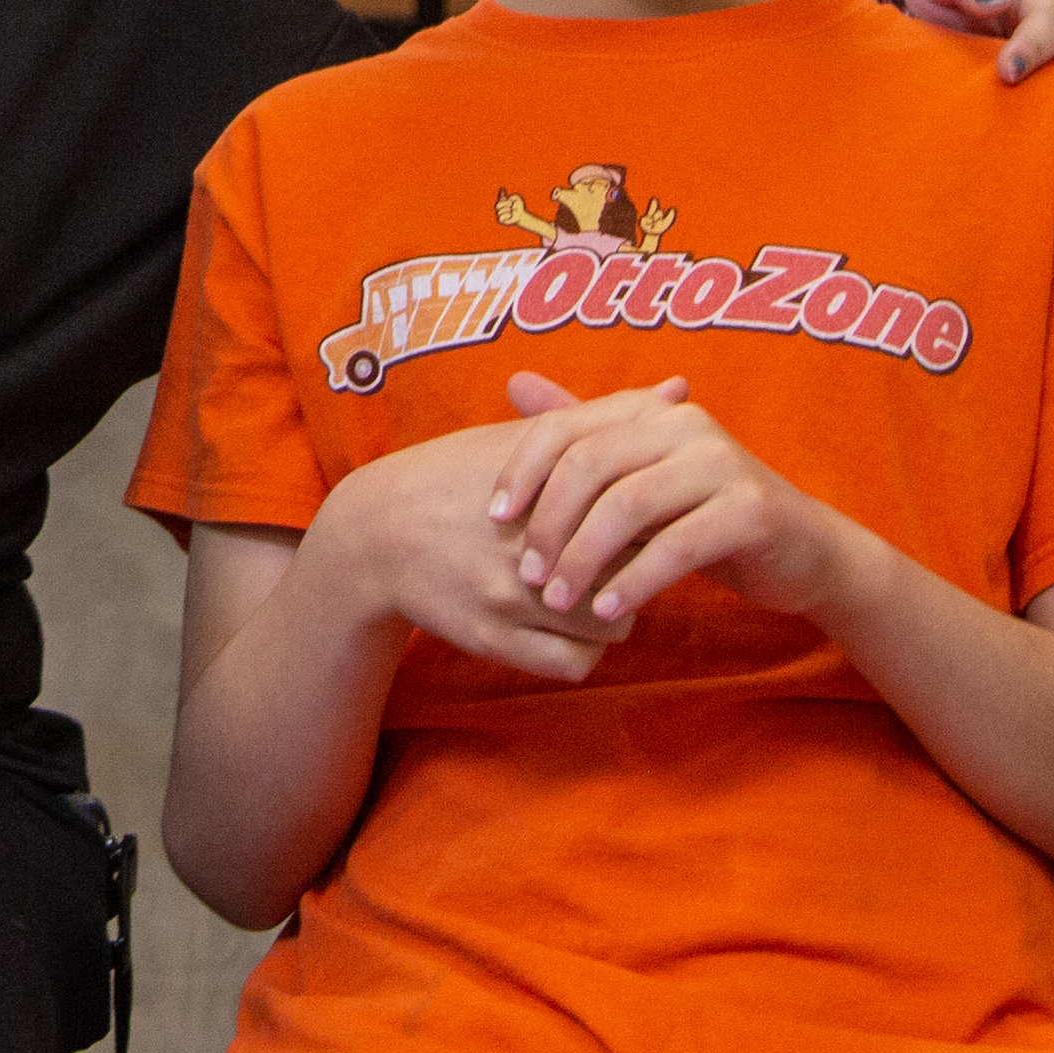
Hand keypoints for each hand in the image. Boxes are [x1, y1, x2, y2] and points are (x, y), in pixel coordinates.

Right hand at [303, 416, 635, 683]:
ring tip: (594, 590)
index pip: (640, 509)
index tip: (648, 515)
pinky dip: (584, 649)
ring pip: (614, 624)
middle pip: (635, 567)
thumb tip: (680, 389)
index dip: (655, 514)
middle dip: (640, 564)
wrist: (373, 531)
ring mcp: (509, 594)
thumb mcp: (522, 436)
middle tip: (625, 555)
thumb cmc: (455, 475)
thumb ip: (602, 415)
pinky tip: (570, 624)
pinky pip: (576, 663)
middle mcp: (528, 541)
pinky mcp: (492, 640)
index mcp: (545, 487)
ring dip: (615, 611)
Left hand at [487, 369, 868, 627]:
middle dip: (549, 523)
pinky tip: (607, 610)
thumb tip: (514, 382)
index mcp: (649, 410)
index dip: (521, 472)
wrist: (803, 553)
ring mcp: (721, 462)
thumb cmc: (703, 515)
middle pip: (589, 465)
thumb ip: (582, 434)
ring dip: (584, 559)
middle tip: (527, 574)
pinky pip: (676, 546)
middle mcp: (684, 423)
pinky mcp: (751, 509)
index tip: (493, 519)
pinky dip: (634, 581)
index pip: (564, 429)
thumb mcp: (639, 476)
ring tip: (558, 600)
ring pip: (627, 506)